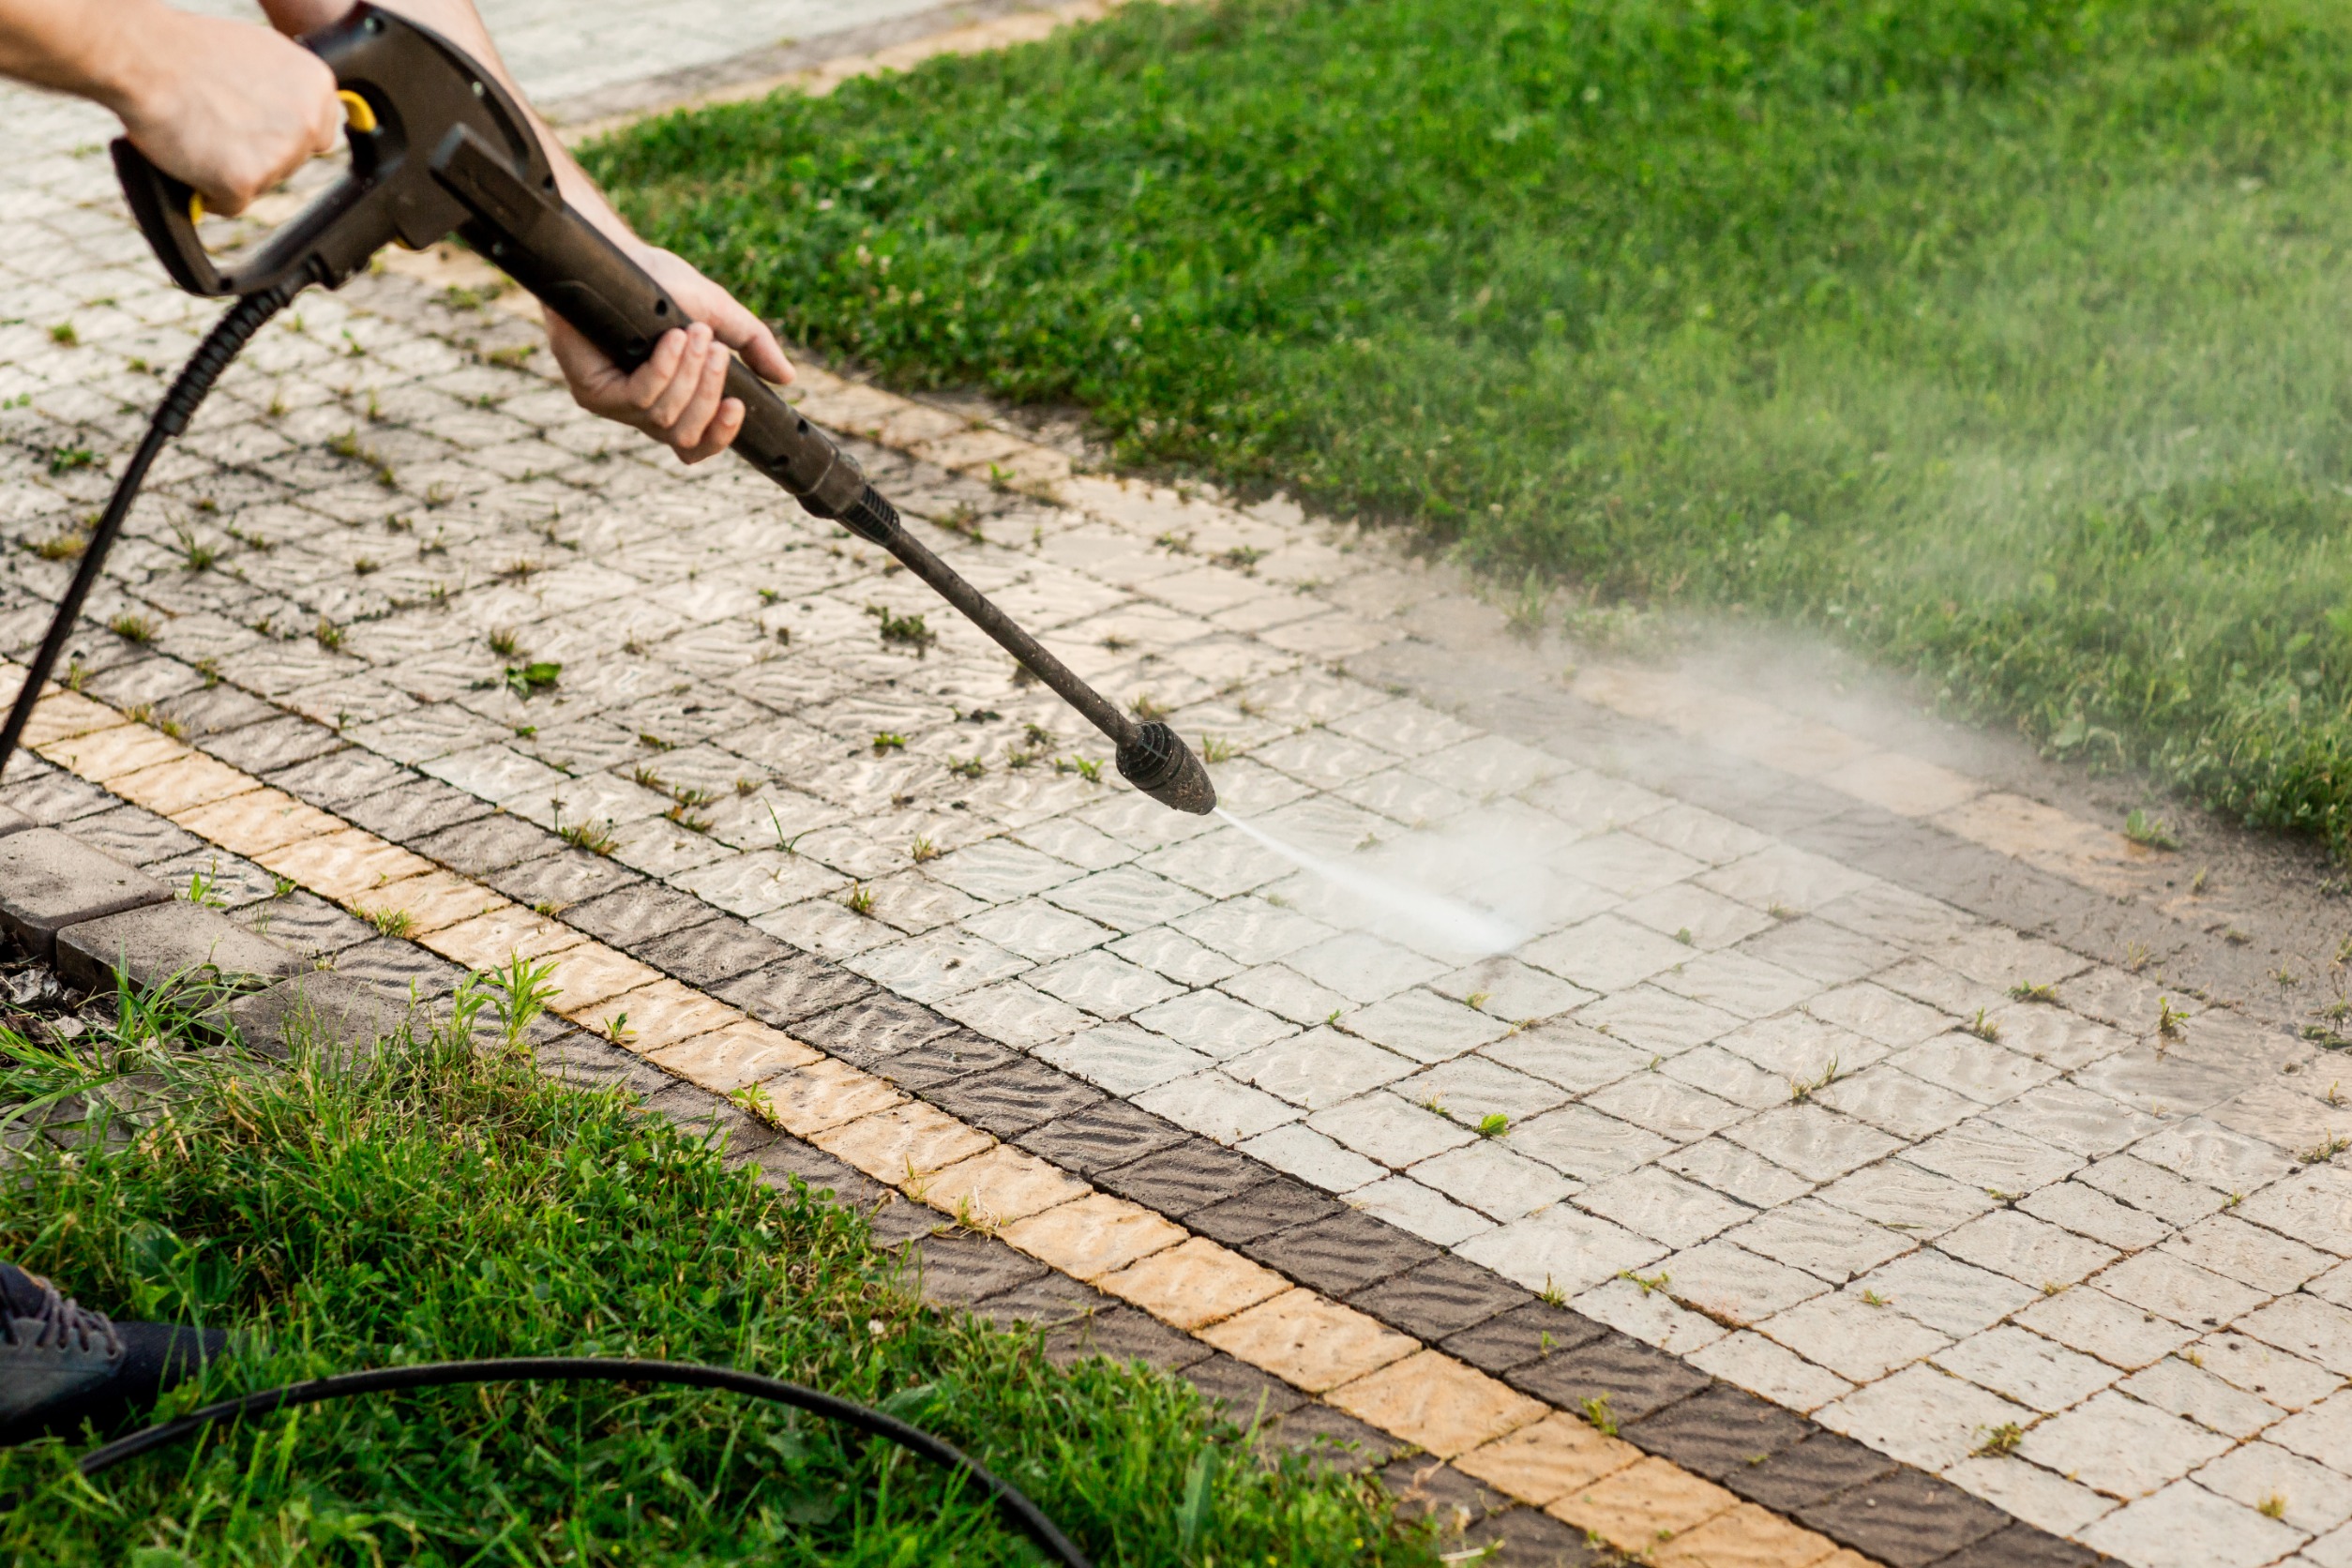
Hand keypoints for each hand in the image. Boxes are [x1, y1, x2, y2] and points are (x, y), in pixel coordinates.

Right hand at [110, 10, 342, 215]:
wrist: (144, 57)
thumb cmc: (188, 50)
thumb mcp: (258, 53)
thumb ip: (286, 87)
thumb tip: (297, 112)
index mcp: (317, 86)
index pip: (318, 134)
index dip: (282, 133)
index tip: (257, 129)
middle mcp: (308, 123)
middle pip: (290, 162)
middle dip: (256, 152)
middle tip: (217, 123)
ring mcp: (279, 155)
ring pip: (261, 183)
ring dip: (231, 169)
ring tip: (198, 129)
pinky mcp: (244, 182)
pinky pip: (230, 204)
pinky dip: (208, 192)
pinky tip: (189, 158)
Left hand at [544, 245, 794, 464]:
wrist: (614, 256)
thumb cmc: (659, 283)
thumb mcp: (718, 313)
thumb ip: (752, 345)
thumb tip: (788, 378)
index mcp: (671, 401)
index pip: (695, 448)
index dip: (719, 437)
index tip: (738, 405)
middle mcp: (641, 411)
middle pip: (685, 437)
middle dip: (709, 393)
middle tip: (716, 350)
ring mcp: (614, 405)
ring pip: (664, 418)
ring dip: (689, 375)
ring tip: (696, 333)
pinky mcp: (591, 391)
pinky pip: (638, 397)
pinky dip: (663, 370)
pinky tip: (672, 340)